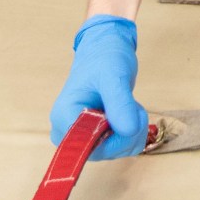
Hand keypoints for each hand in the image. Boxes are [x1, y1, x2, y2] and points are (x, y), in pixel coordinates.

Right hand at [49, 15, 148, 159]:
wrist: (106, 49)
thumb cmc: (105, 58)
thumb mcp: (113, 76)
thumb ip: (120, 104)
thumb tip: (128, 131)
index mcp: (64, 118)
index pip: (87, 149)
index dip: (114, 140)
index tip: (129, 120)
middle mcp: (70, 132)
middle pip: (105, 151)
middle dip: (128, 132)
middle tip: (135, 106)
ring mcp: (84, 136)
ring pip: (117, 150)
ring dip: (134, 130)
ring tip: (132, 105)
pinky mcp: (98, 135)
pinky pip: (122, 145)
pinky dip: (134, 131)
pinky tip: (130, 112)